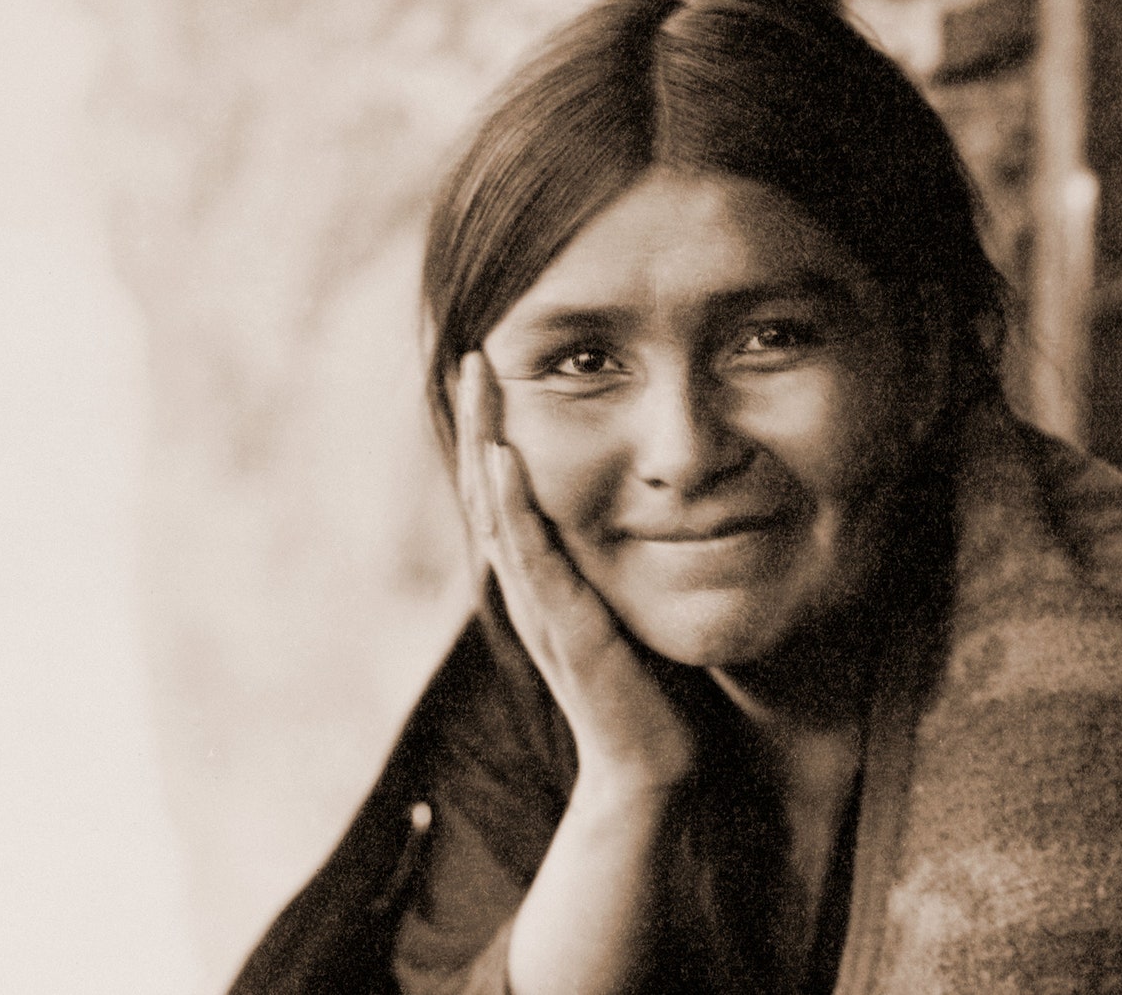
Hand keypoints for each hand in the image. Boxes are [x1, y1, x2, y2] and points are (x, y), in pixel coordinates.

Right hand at [456, 352, 697, 793]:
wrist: (652, 769)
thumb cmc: (645, 685)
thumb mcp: (625, 600)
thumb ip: (615, 556)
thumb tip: (645, 499)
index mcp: (543, 573)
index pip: (508, 487)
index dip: (494, 427)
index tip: (490, 367)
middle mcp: (530, 583)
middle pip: (489, 486)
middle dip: (479, 418)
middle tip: (470, 353)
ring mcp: (540, 605)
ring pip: (499, 510)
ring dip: (485, 440)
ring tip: (477, 381)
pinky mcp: (566, 629)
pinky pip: (533, 558)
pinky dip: (514, 506)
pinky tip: (504, 459)